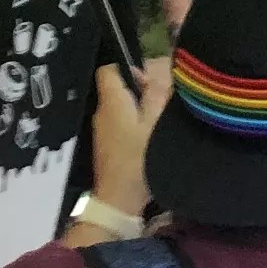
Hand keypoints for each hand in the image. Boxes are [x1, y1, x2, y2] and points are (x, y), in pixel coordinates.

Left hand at [89, 57, 174, 217]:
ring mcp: (102, 129)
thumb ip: (157, 96)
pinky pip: (120, 122)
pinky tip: (151, 135)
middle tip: (163, 100)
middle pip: (118, 87)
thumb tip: (160, 73)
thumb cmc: (138, 160)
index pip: (110, 69)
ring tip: (160, 118)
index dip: (130, 67)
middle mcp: (102, 111)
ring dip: (140, 107)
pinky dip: (135, 123)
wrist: (118, 200)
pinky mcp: (107, 144)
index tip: (151, 79)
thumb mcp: (155, 124)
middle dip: (141, 89)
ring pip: (121, 105)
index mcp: (112, 101)